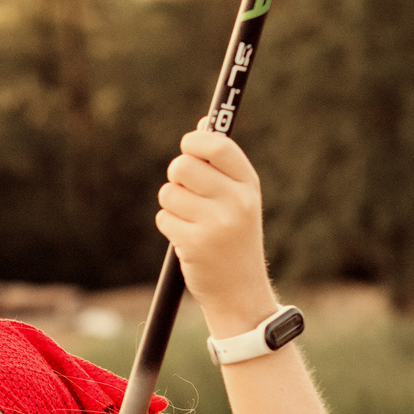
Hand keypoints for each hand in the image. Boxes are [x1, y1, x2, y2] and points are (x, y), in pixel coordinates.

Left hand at [157, 122, 275, 335]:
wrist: (241, 292)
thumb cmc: (235, 238)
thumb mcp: (240, 199)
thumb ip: (222, 164)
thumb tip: (205, 122)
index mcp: (249, 185)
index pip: (219, 145)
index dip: (196, 140)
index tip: (189, 146)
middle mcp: (236, 202)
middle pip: (182, 166)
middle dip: (176, 176)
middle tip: (186, 191)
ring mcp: (216, 224)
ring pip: (169, 193)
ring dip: (172, 204)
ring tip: (191, 220)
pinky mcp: (195, 244)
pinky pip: (163, 218)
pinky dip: (169, 225)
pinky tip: (187, 239)